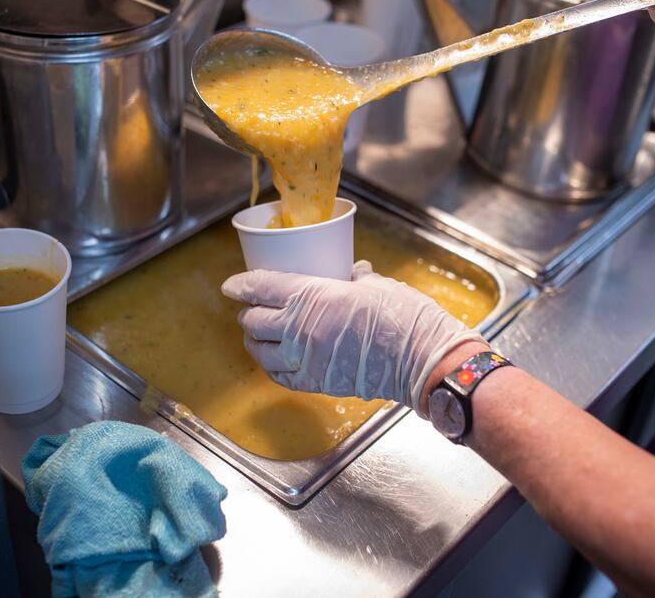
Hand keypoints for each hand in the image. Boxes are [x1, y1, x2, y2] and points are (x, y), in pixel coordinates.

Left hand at [221, 260, 485, 415]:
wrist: (423, 359)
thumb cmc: (405, 317)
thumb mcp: (375, 284)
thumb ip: (353, 278)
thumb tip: (350, 272)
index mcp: (314, 296)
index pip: (261, 288)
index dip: (240, 285)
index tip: (232, 285)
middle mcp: (302, 329)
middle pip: (254, 320)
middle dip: (248, 312)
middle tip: (251, 307)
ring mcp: (306, 359)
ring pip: (260, 351)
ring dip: (254, 340)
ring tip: (257, 334)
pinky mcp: (316, 382)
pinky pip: (279, 375)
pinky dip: (270, 366)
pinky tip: (273, 359)